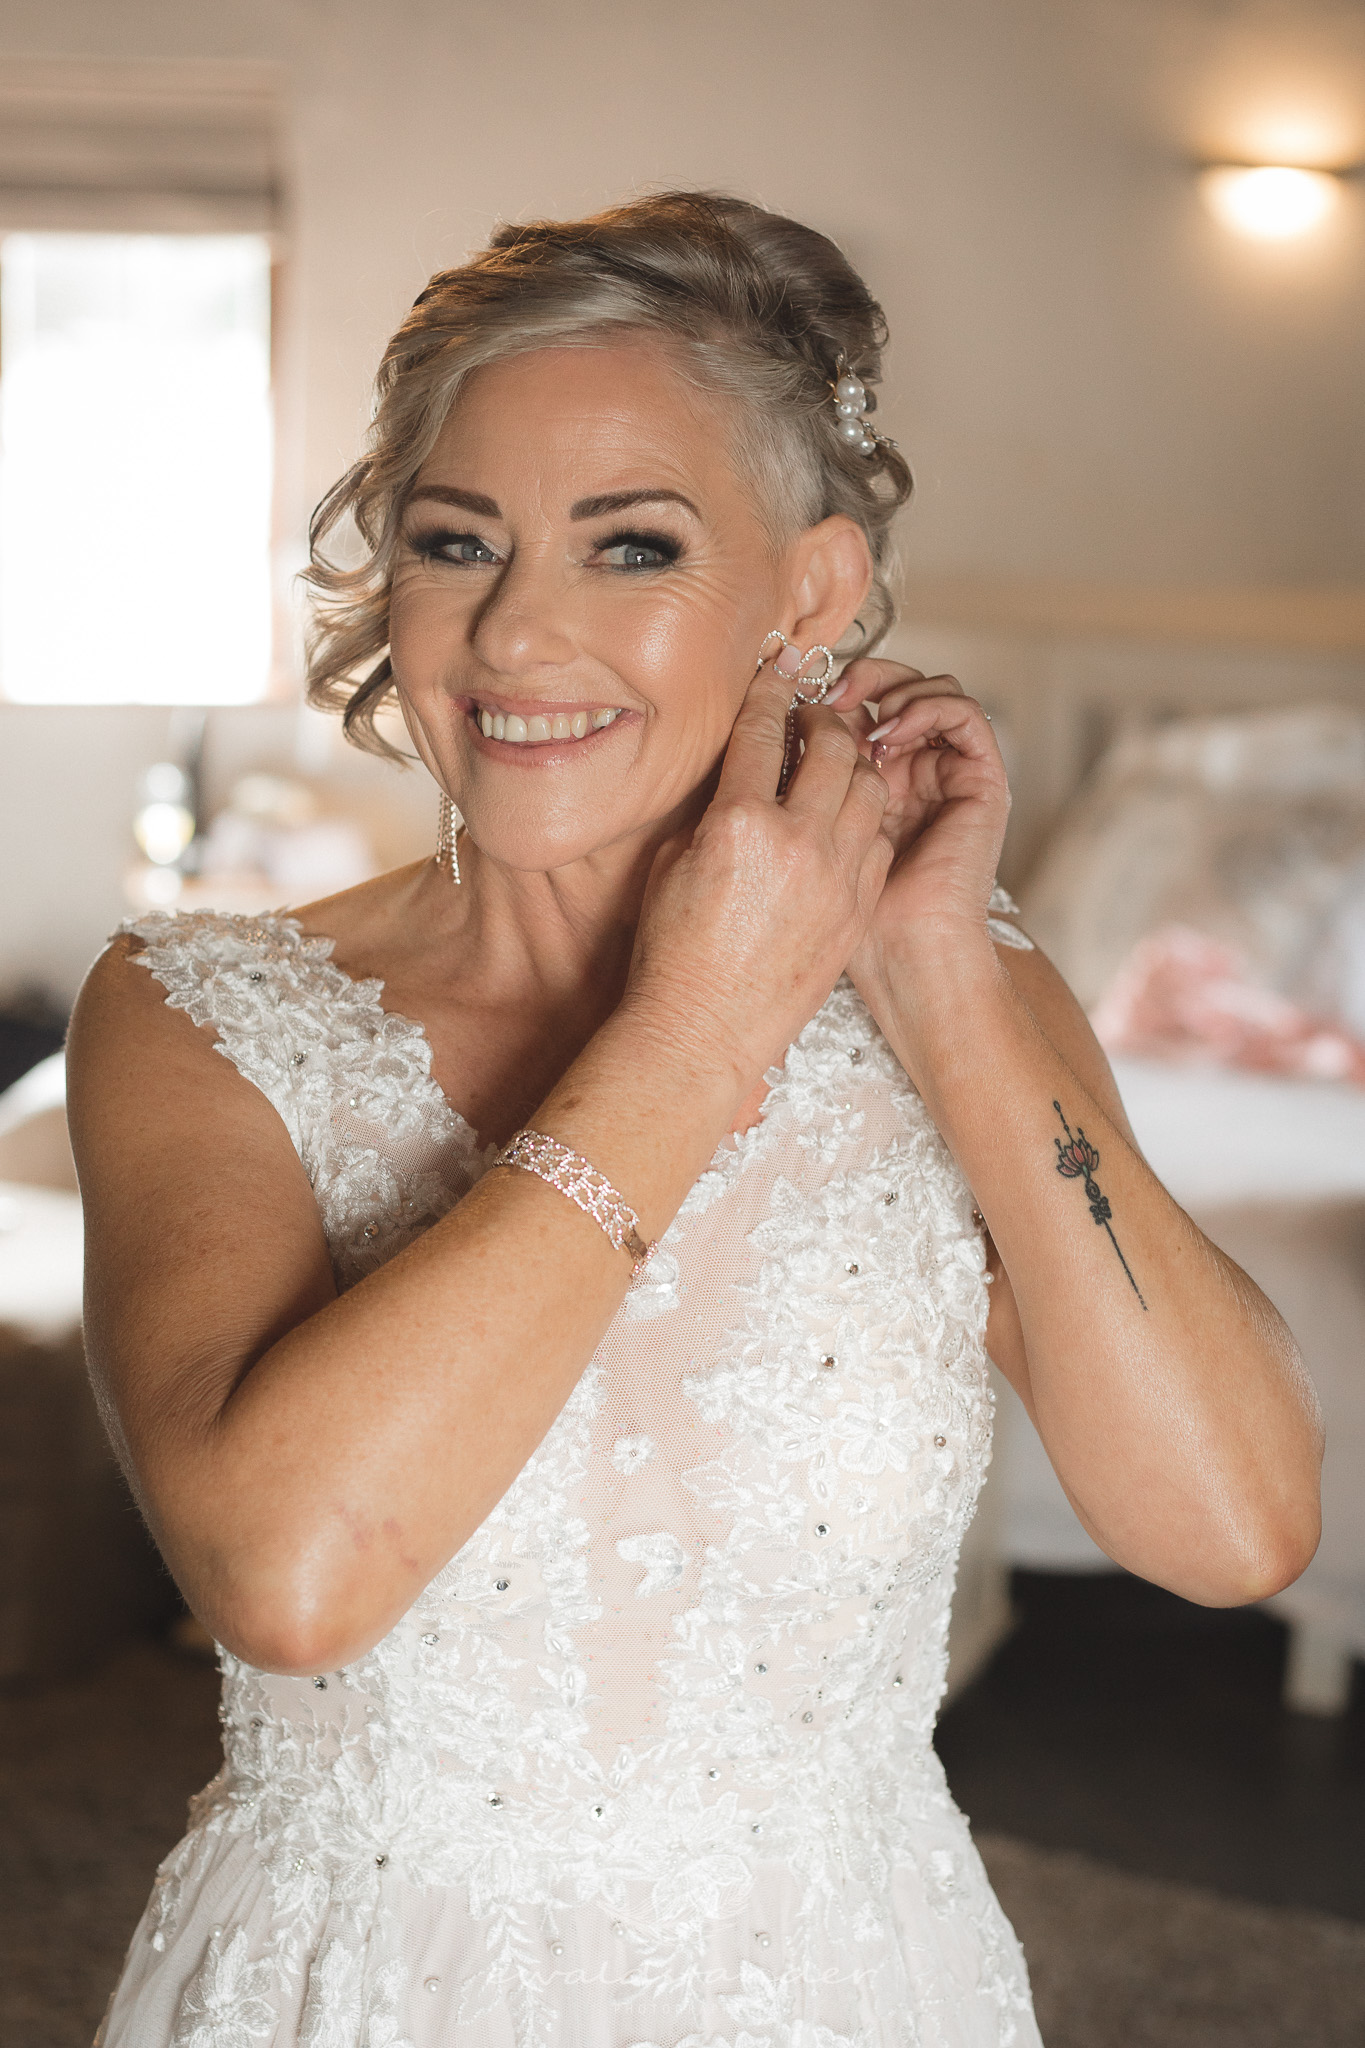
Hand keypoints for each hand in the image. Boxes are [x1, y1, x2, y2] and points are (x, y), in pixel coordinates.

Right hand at [624, 666, 892, 1093]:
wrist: (705, 1030)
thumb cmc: (674, 954)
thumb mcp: (672, 863)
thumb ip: (715, 809)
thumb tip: (741, 773)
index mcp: (739, 823)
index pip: (763, 730)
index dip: (770, 693)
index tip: (775, 675)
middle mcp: (797, 842)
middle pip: (834, 746)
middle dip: (823, 719)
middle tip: (810, 719)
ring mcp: (837, 876)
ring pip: (869, 787)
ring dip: (853, 764)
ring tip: (834, 766)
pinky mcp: (857, 907)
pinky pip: (879, 838)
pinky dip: (865, 818)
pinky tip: (844, 822)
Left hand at [825, 658, 1009, 987]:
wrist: (901, 957)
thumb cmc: (848, 913)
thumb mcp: (809, 832)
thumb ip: (803, 779)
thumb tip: (774, 719)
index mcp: (877, 781)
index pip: (864, 706)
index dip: (834, 688)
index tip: (796, 694)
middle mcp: (917, 772)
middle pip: (900, 688)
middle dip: (865, 677)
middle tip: (829, 691)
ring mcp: (952, 775)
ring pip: (936, 690)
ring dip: (897, 688)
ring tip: (864, 716)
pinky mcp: (984, 782)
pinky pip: (966, 715)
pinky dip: (928, 706)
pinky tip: (890, 730)